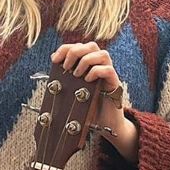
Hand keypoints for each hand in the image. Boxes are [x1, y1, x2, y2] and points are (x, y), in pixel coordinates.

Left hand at [51, 43, 137, 161]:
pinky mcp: (115, 83)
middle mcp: (101, 65)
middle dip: (75, 52)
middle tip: (66, 68)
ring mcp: (109, 73)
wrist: (106, 123)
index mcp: (90, 63)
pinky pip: (109, 70)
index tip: (54, 60)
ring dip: (86, 61)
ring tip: (77, 75)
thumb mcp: (74, 87)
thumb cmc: (89, 105)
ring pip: (103, 54)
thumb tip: (53, 58)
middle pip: (91, 45)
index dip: (65, 49)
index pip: (78, 46)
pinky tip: (88, 80)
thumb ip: (66, 73)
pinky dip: (96, 72)